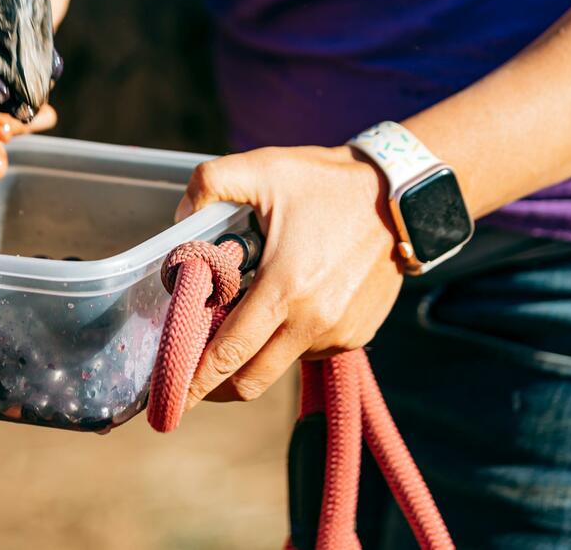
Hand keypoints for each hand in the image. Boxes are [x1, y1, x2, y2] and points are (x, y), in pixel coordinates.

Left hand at [174, 145, 404, 405]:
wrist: (400, 195)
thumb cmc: (326, 182)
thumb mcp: (262, 168)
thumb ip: (209, 184)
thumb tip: (180, 220)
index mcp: (284, 289)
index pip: (229, 353)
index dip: (194, 381)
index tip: (170, 403)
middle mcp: (314, 322)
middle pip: (251, 380)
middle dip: (216, 384)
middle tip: (191, 371)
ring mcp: (339, 333)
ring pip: (279, 366)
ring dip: (254, 354)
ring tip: (243, 315)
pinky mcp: (357, 335)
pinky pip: (309, 352)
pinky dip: (287, 340)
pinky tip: (286, 304)